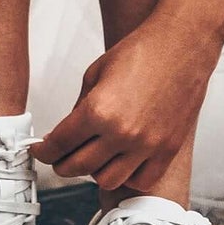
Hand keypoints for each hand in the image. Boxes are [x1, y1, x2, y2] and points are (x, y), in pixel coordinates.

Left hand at [32, 13, 221, 191]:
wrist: (182, 44)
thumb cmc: (141, 51)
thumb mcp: (96, 72)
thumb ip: (79, 107)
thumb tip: (65, 133)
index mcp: (98, 110)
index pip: (60, 144)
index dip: (44, 150)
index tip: (41, 150)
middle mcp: (121, 133)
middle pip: (78, 166)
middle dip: (62, 163)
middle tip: (60, 157)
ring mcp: (146, 145)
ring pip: (107, 180)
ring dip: (94, 171)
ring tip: (92, 158)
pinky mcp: (167, 150)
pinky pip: (140, 180)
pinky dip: (127, 176)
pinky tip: (122, 161)